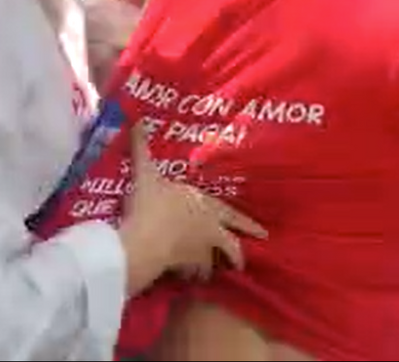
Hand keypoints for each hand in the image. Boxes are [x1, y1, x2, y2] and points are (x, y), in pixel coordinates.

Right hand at [118, 126, 265, 292]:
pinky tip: (186, 279)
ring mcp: (199, 250)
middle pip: (230, 243)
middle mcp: (209, 228)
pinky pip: (192, 274)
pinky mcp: (184, 268)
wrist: (145, 238)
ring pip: (211, 262)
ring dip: (210, 267)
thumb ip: (142, 148)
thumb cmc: (151, 203)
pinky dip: (191, 276)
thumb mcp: (145, 173)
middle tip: (243, 263)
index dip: (246, 223)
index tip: (261, 233)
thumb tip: (137, 119)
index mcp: (206, 205)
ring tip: (207, 274)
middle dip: (237, 254)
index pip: (232, 214)